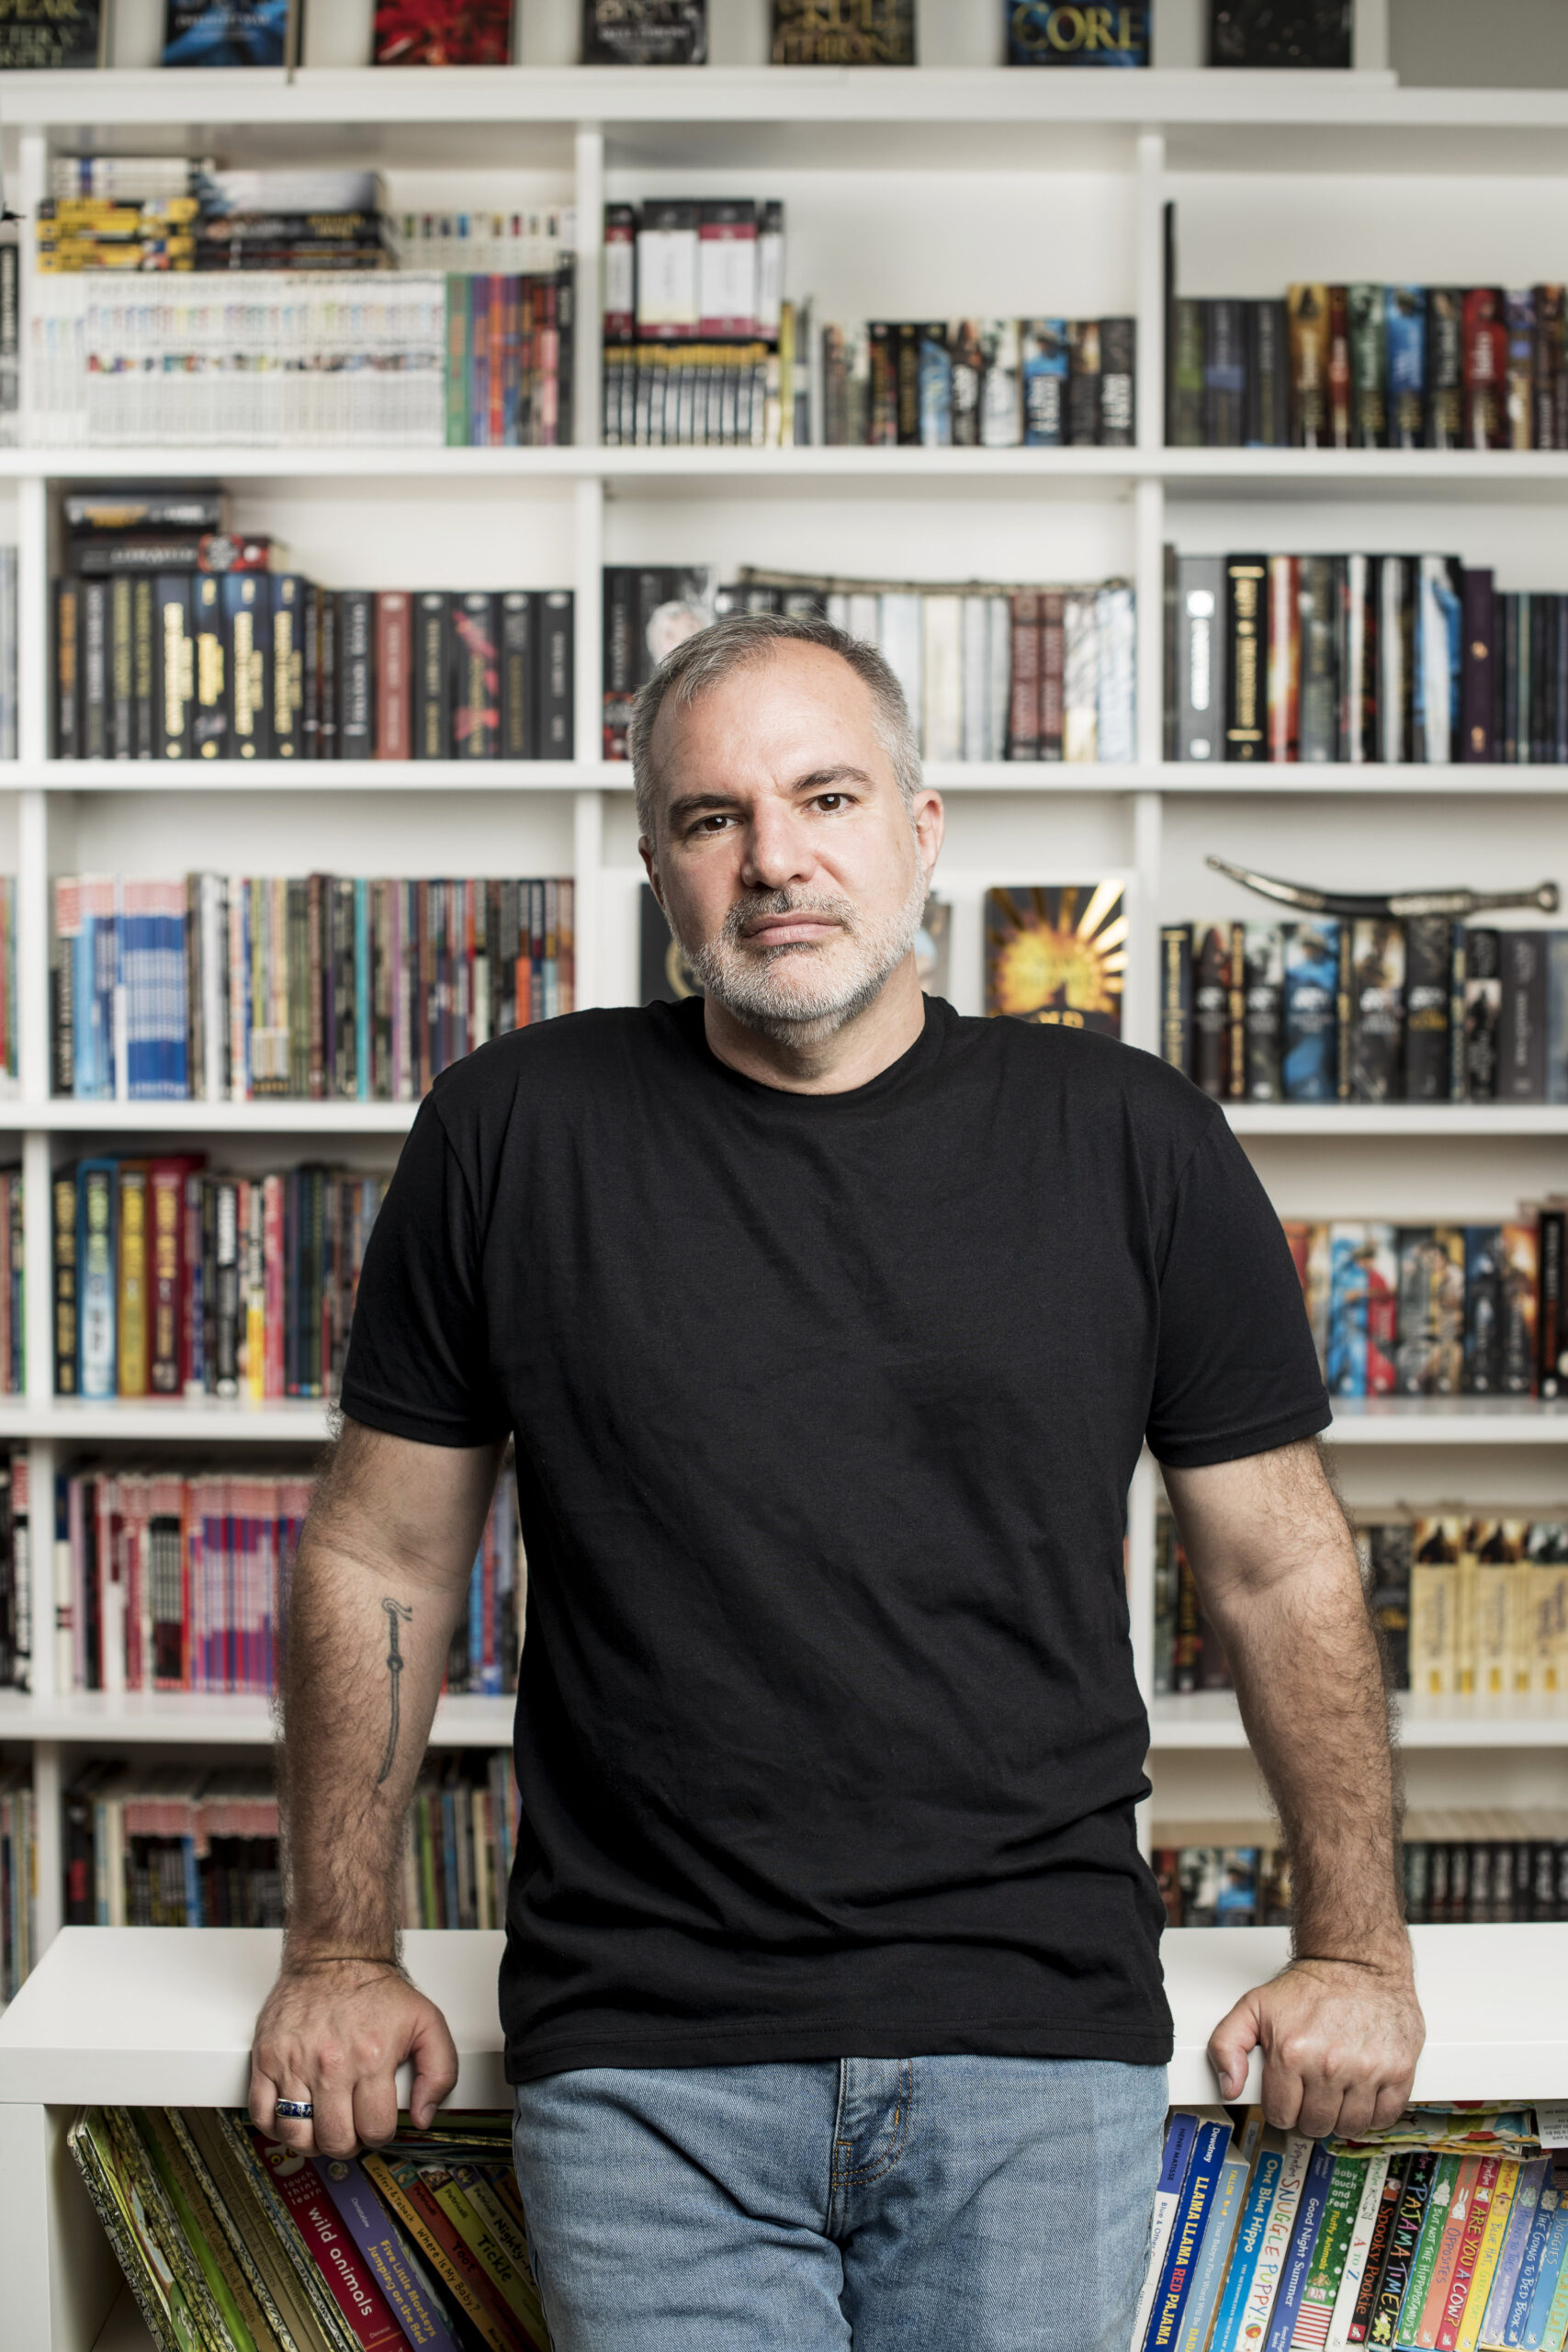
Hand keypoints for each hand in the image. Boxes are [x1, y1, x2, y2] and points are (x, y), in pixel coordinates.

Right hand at [249, 1956, 458, 2159]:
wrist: (336, 1954)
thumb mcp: (427, 2022)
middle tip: (349, 2127)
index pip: (375, 2130)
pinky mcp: (266, 2057)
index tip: (375, 2123)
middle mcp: (331, 2064)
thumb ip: (440, 2071)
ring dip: (311, 2140)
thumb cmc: (377, 1990)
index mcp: (372, 2059)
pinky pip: (261, 2114)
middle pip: (335, 2140)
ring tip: (322, 2124)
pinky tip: (292, 2117)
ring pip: (296, 2135)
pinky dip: (275, 2127)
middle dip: (347, 2143)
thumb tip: (423, 2117)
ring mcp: (295, 2062)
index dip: (379, 2134)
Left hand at [1208, 1955, 1424, 2138]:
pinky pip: (1385, 2117)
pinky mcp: (1398, 2070)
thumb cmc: (1309, 1986)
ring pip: (1350, 2127)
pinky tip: (1363, 2094)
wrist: (1357, 1960)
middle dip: (1310, 2114)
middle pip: (1316, 2125)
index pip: (1281, 2115)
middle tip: (1312, 2093)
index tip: (1288, 2095)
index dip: (1282, 2107)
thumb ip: (1226, 2044)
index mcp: (1291, 2052)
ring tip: (1337, 2093)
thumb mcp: (1253, 2006)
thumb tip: (1230, 2087)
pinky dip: (1374, 2113)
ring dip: (1341, 2117)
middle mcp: (1329, 2065)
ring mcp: (1367, 2070)